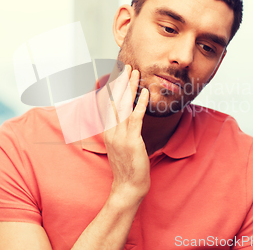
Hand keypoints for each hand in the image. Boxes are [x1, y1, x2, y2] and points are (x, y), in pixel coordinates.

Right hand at [102, 65, 149, 203]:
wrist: (127, 187)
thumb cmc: (126, 167)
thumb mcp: (119, 146)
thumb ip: (119, 130)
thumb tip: (124, 118)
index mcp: (107, 131)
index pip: (107, 104)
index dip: (112, 87)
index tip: (116, 73)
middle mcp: (110, 130)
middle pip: (114, 100)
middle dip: (120, 82)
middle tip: (125, 66)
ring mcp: (120, 135)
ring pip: (123, 105)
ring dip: (130, 87)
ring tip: (134, 72)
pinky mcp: (131, 140)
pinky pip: (136, 117)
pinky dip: (140, 103)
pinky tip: (145, 92)